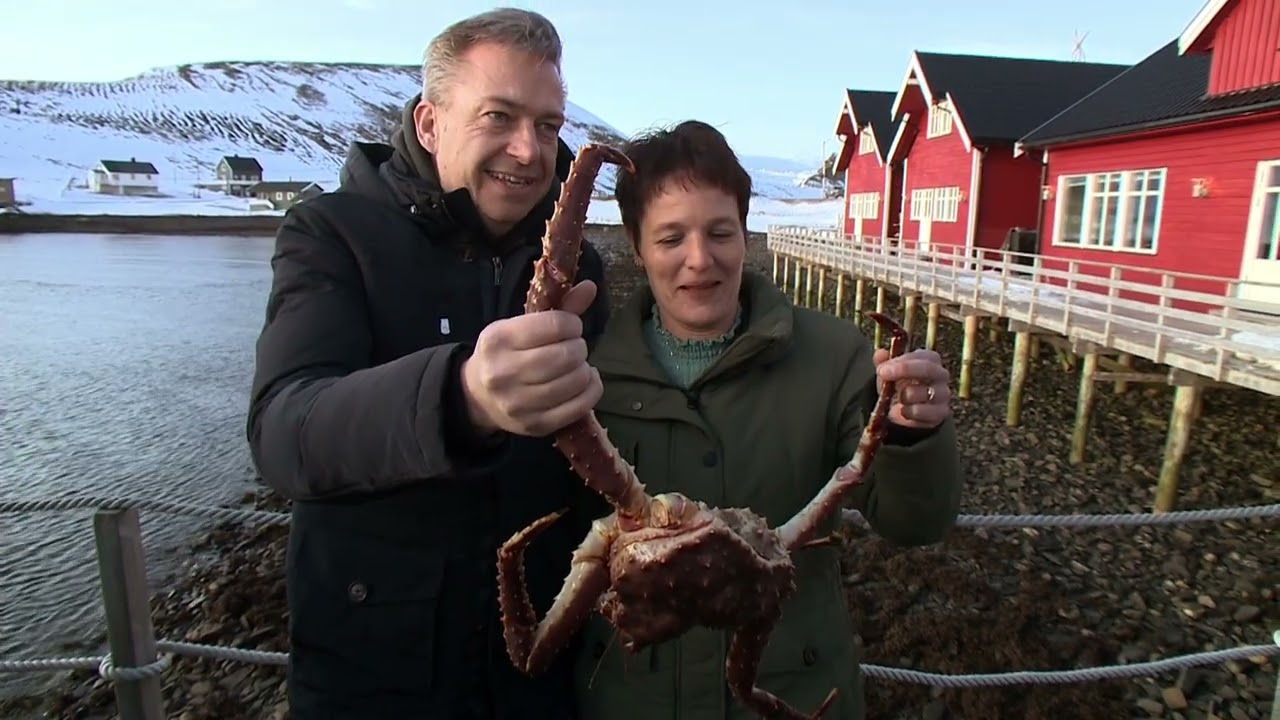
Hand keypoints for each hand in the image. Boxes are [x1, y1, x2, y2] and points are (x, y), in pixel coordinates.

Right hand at [461, 280, 602, 436]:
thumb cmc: (504, 354)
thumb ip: (557, 307)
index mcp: (499, 339)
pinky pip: (580, 406)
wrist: (477, 397)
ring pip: (575, 381)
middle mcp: (504, 373)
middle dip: (579, 347)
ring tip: (576, 366)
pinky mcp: (535, 426)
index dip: (572, 324)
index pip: (555, 325)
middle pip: (566, 355)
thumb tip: (591, 287)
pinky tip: (583, 382)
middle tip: (574, 347)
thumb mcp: (519, 326)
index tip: (570, 327)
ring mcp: (519, 404)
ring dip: (584, 369)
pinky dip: (591, 390)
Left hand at [873, 348, 950, 428]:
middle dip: (904, 370)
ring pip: (925, 392)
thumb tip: (880, 354)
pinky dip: (910, 412)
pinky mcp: (942, 412)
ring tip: (898, 399)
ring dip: (906, 396)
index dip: (903, 361)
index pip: (923, 355)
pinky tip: (902, 412)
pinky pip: (926, 412)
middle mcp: (941, 375)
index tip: (883, 368)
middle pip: (928, 369)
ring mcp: (944, 394)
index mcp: (930, 360)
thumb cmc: (899, 386)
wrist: (904, 412)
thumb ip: (884, 363)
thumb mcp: (889, 374)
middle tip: (883, 374)